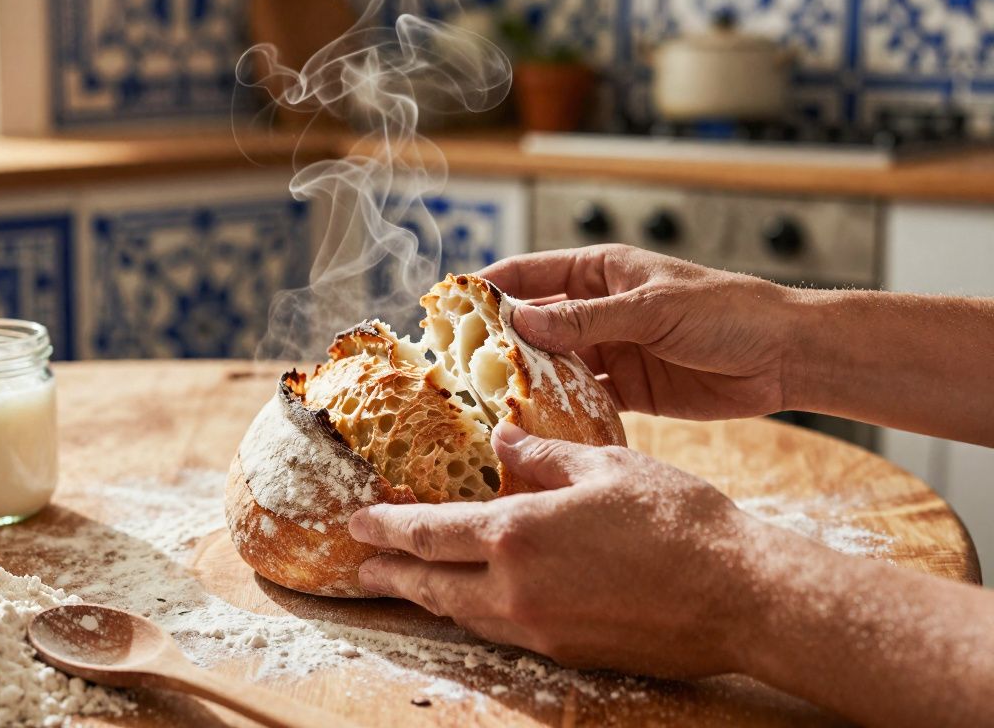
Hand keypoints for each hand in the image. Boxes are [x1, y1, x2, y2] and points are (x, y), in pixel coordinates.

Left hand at [348, 421, 759, 677]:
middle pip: (431, 586)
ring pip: (463, 615)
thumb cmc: (676, 520)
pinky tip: (476, 602)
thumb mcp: (602, 465)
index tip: (355, 523)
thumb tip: (499, 442)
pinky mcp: (566, 652)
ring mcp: (539, 628)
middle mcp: (515, 589)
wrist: (739, 595)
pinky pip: (501, 632)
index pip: (427, 533)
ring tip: (408, 586)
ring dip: (430, 599)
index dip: (385, 528)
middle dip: (390, 576)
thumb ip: (540, 455)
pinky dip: (475, 615)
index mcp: (516, 534)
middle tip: (361, 571)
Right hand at [477, 244, 795, 419]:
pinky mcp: (626, 390)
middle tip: (454, 368)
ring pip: (551, 367)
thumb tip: (521, 323)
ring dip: (524, 384)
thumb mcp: (653, 309)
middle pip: (532, 326)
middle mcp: (597, 311)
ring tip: (484, 406)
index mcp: (600, 272)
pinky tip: (533, 429)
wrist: (785, 356)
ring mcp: (610, 351)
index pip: (529, 275)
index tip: (446, 306)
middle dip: (495, 344)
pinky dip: (559, 413)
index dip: (486, 289)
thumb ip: (588, 320)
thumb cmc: (726, 311)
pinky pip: (581, 401)